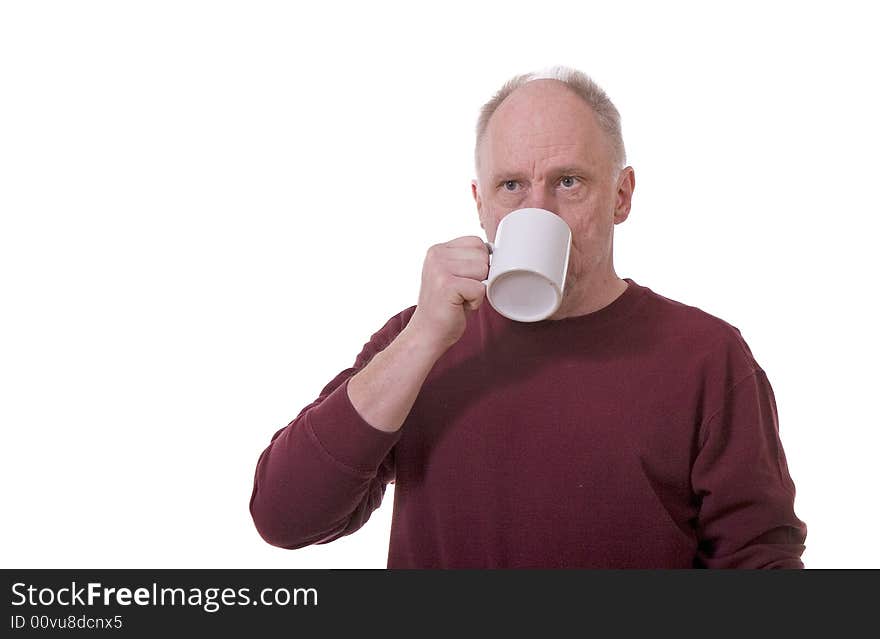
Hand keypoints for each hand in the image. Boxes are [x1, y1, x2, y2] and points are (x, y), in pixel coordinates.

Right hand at [406, 236, 489, 353]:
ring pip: (483, 271)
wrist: (428, 333)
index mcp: (438, 249)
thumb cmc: (446, 306)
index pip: (476, 242)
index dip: (479, 263)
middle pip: (482, 256)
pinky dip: (475, 302)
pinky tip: (459, 306)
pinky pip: (480, 289)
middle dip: (479, 278)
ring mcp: (439, 269)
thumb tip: (493, 250)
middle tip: (460, 292)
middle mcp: (436, 255)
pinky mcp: (446, 285)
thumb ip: (467, 259)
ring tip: (459, 298)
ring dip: (477, 290)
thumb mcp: (453, 274)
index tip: (462, 280)